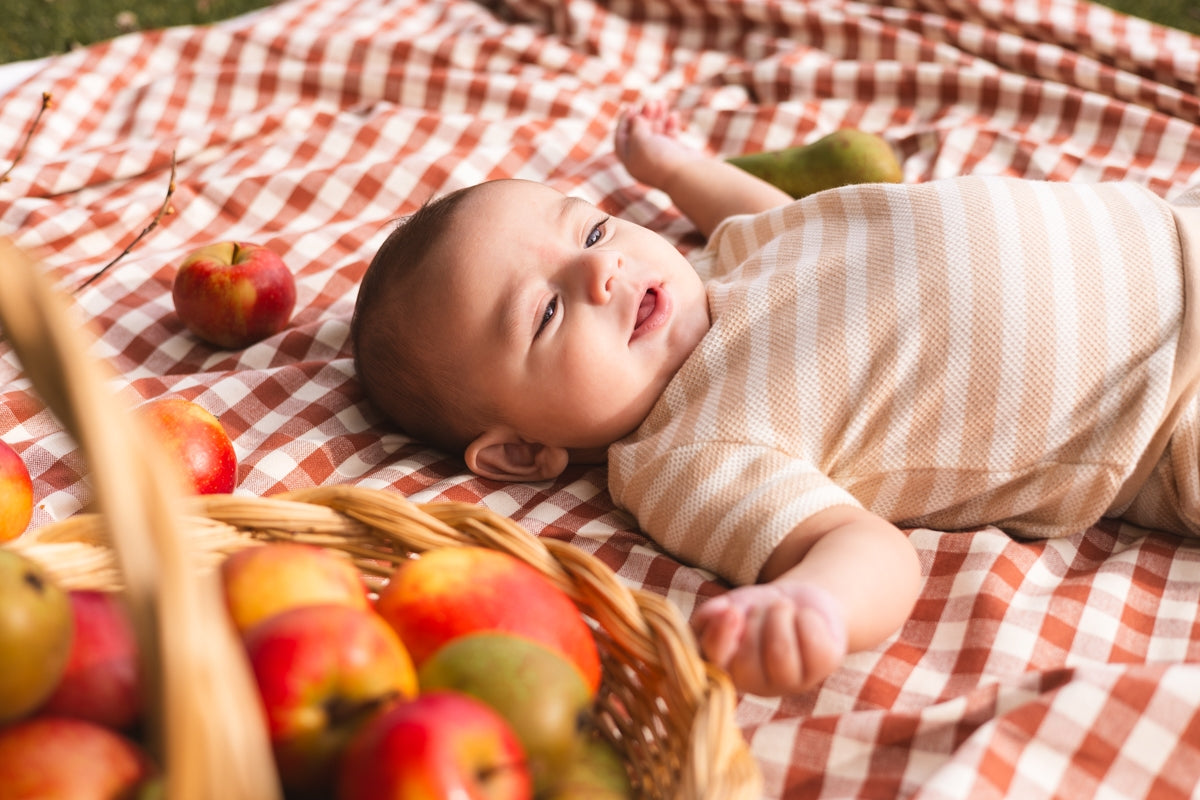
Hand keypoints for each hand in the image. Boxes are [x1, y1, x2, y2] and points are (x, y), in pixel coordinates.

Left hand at [613, 100, 708, 190]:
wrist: (685, 173)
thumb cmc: (659, 159)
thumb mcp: (639, 140)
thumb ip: (636, 127)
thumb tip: (637, 118)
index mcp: (631, 161)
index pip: (622, 139)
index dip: (624, 122)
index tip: (631, 107)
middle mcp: (644, 160)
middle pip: (640, 133)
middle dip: (644, 116)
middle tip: (651, 103)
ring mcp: (661, 157)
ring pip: (656, 133)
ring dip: (657, 116)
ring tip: (662, 102)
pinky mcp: (676, 154)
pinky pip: (670, 136)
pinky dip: (670, 125)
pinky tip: (673, 115)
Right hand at [693, 582, 847, 696]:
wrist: (797, 601)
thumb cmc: (757, 609)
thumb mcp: (729, 607)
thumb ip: (712, 614)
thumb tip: (716, 613)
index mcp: (728, 671)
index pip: (716, 667)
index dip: (721, 639)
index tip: (731, 611)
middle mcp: (759, 684)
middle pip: (749, 662)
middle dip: (755, 621)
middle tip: (763, 608)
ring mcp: (794, 680)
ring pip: (781, 653)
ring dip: (780, 616)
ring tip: (783, 609)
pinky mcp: (825, 666)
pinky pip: (813, 642)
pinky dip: (808, 618)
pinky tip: (805, 619)